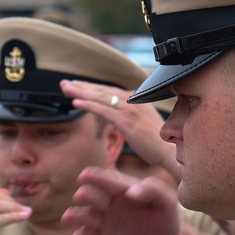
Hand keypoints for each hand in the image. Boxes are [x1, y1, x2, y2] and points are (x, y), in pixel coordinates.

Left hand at [60, 79, 175, 172]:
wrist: (169, 151)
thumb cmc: (158, 141)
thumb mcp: (144, 121)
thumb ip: (132, 114)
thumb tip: (120, 115)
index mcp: (136, 98)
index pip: (109, 90)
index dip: (92, 87)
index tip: (77, 85)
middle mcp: (132, 100)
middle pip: (102, 90)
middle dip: (82, 86)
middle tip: (64, 83)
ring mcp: (129, 109)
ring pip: (100, 97)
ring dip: (81, 92)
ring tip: (66, 89)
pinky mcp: (126, 121)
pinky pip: (103, 110)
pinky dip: (88, 105)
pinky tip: (75, 102)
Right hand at [62, 167, 180, 234]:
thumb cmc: (165, 219)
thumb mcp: (167, 202)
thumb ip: (153, 190)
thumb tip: (131, 192)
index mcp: (121, 191)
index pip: (106, 181)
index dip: (95, 177)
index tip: (84, 176)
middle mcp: (107, 205)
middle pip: (90, 196)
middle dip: (86, 195)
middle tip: (84, 196)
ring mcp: (101, 223)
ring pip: (82, 217)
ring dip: (74, 216)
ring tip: (68, 217)